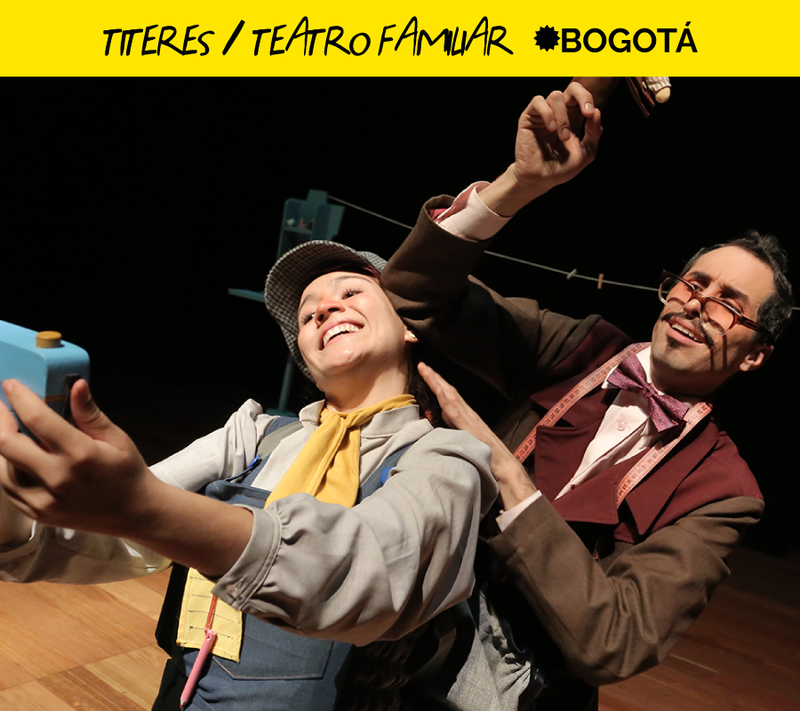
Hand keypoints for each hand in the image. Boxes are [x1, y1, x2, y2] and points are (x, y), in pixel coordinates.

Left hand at [0, 379, 157, 535]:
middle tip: (1, 406)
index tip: (10, 384)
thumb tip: (77, 384)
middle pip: (7, 444)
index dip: (19, 398)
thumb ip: (89, 413)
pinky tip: (17, 456)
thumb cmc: (127, 472)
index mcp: (81, 454)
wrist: (133, 513)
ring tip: (10, 429)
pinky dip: (7, 467)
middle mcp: (57, 478)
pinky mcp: (37, 514)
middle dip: (0, 419)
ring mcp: (44, 500)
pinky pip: (8, 488)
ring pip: (2, 467)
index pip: (37, 419)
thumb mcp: (116, 438)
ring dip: (3, 444)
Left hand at [418, 363, 537, 508]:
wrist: (504, 466)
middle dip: (435, 377)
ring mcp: (469, 418)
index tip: (427, 373)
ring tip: (425, 369)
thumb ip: (454, 427)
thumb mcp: (466, 439)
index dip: (438, 384)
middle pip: (449, 391)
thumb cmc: (486, 456)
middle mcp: (468, 413)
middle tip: (422, 365)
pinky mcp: (469, 427)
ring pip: (450, 396)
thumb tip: (440, 418)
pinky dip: (445, 398)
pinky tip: (438, 389)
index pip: (450, 396)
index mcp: (467, 416)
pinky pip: (454, 410)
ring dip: (437, 382)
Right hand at [479, 81, 601, 216]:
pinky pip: (538, 102)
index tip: (590, 114)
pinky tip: (551, 129)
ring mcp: (544, 114)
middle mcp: (559, 113)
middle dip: (582, 96)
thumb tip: (595, 112)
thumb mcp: (586, 153)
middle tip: (585, 112)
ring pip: (556, 95)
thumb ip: (594, 133)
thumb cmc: (561, 169)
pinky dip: (548, 113)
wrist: (540, 180)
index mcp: (573, 118)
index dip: (588, 100)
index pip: (583, 98)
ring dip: (563, 116)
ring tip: (562, 137)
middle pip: (572, 88)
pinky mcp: (529, 118)